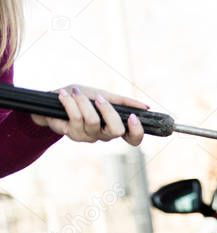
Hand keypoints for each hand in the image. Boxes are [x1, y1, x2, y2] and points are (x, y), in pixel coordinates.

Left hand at [31, 85, 147, 145]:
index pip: (133, 139)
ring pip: (93, 122)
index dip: (136, 132)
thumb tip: (146, 107)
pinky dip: (70, 103)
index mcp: (115, 126)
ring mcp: (88, 136)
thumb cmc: (81, 97)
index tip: (133, 117)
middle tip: (99, 98)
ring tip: (75, 92)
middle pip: (116, 131)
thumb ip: (123, 102)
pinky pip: (76, 118)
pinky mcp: (72, 134)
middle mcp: (104, 135)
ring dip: (84, 103)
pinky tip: (64, 96)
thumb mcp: (104, 94)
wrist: (54, 99)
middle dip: (108, 111)